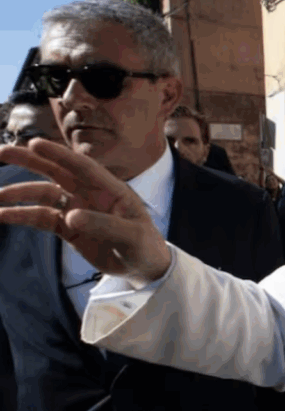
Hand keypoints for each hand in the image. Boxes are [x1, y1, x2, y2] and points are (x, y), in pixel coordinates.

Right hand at [0, 140, 170, 284]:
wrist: (143, 266)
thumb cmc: (144, 245)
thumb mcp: (131, 236)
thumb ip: (104, 225)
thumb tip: (70, 216)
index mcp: (111, 189)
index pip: (83, 166)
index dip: (60, 154)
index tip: (35, 143)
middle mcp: (91, 194)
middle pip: (57, 173)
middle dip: (31, 162)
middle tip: (3, 152)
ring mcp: (77, 210)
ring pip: (44, 195)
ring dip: (20, 194)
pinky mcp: (67, 228)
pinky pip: (41, 218)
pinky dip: (22, 215)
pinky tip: (2, 215)